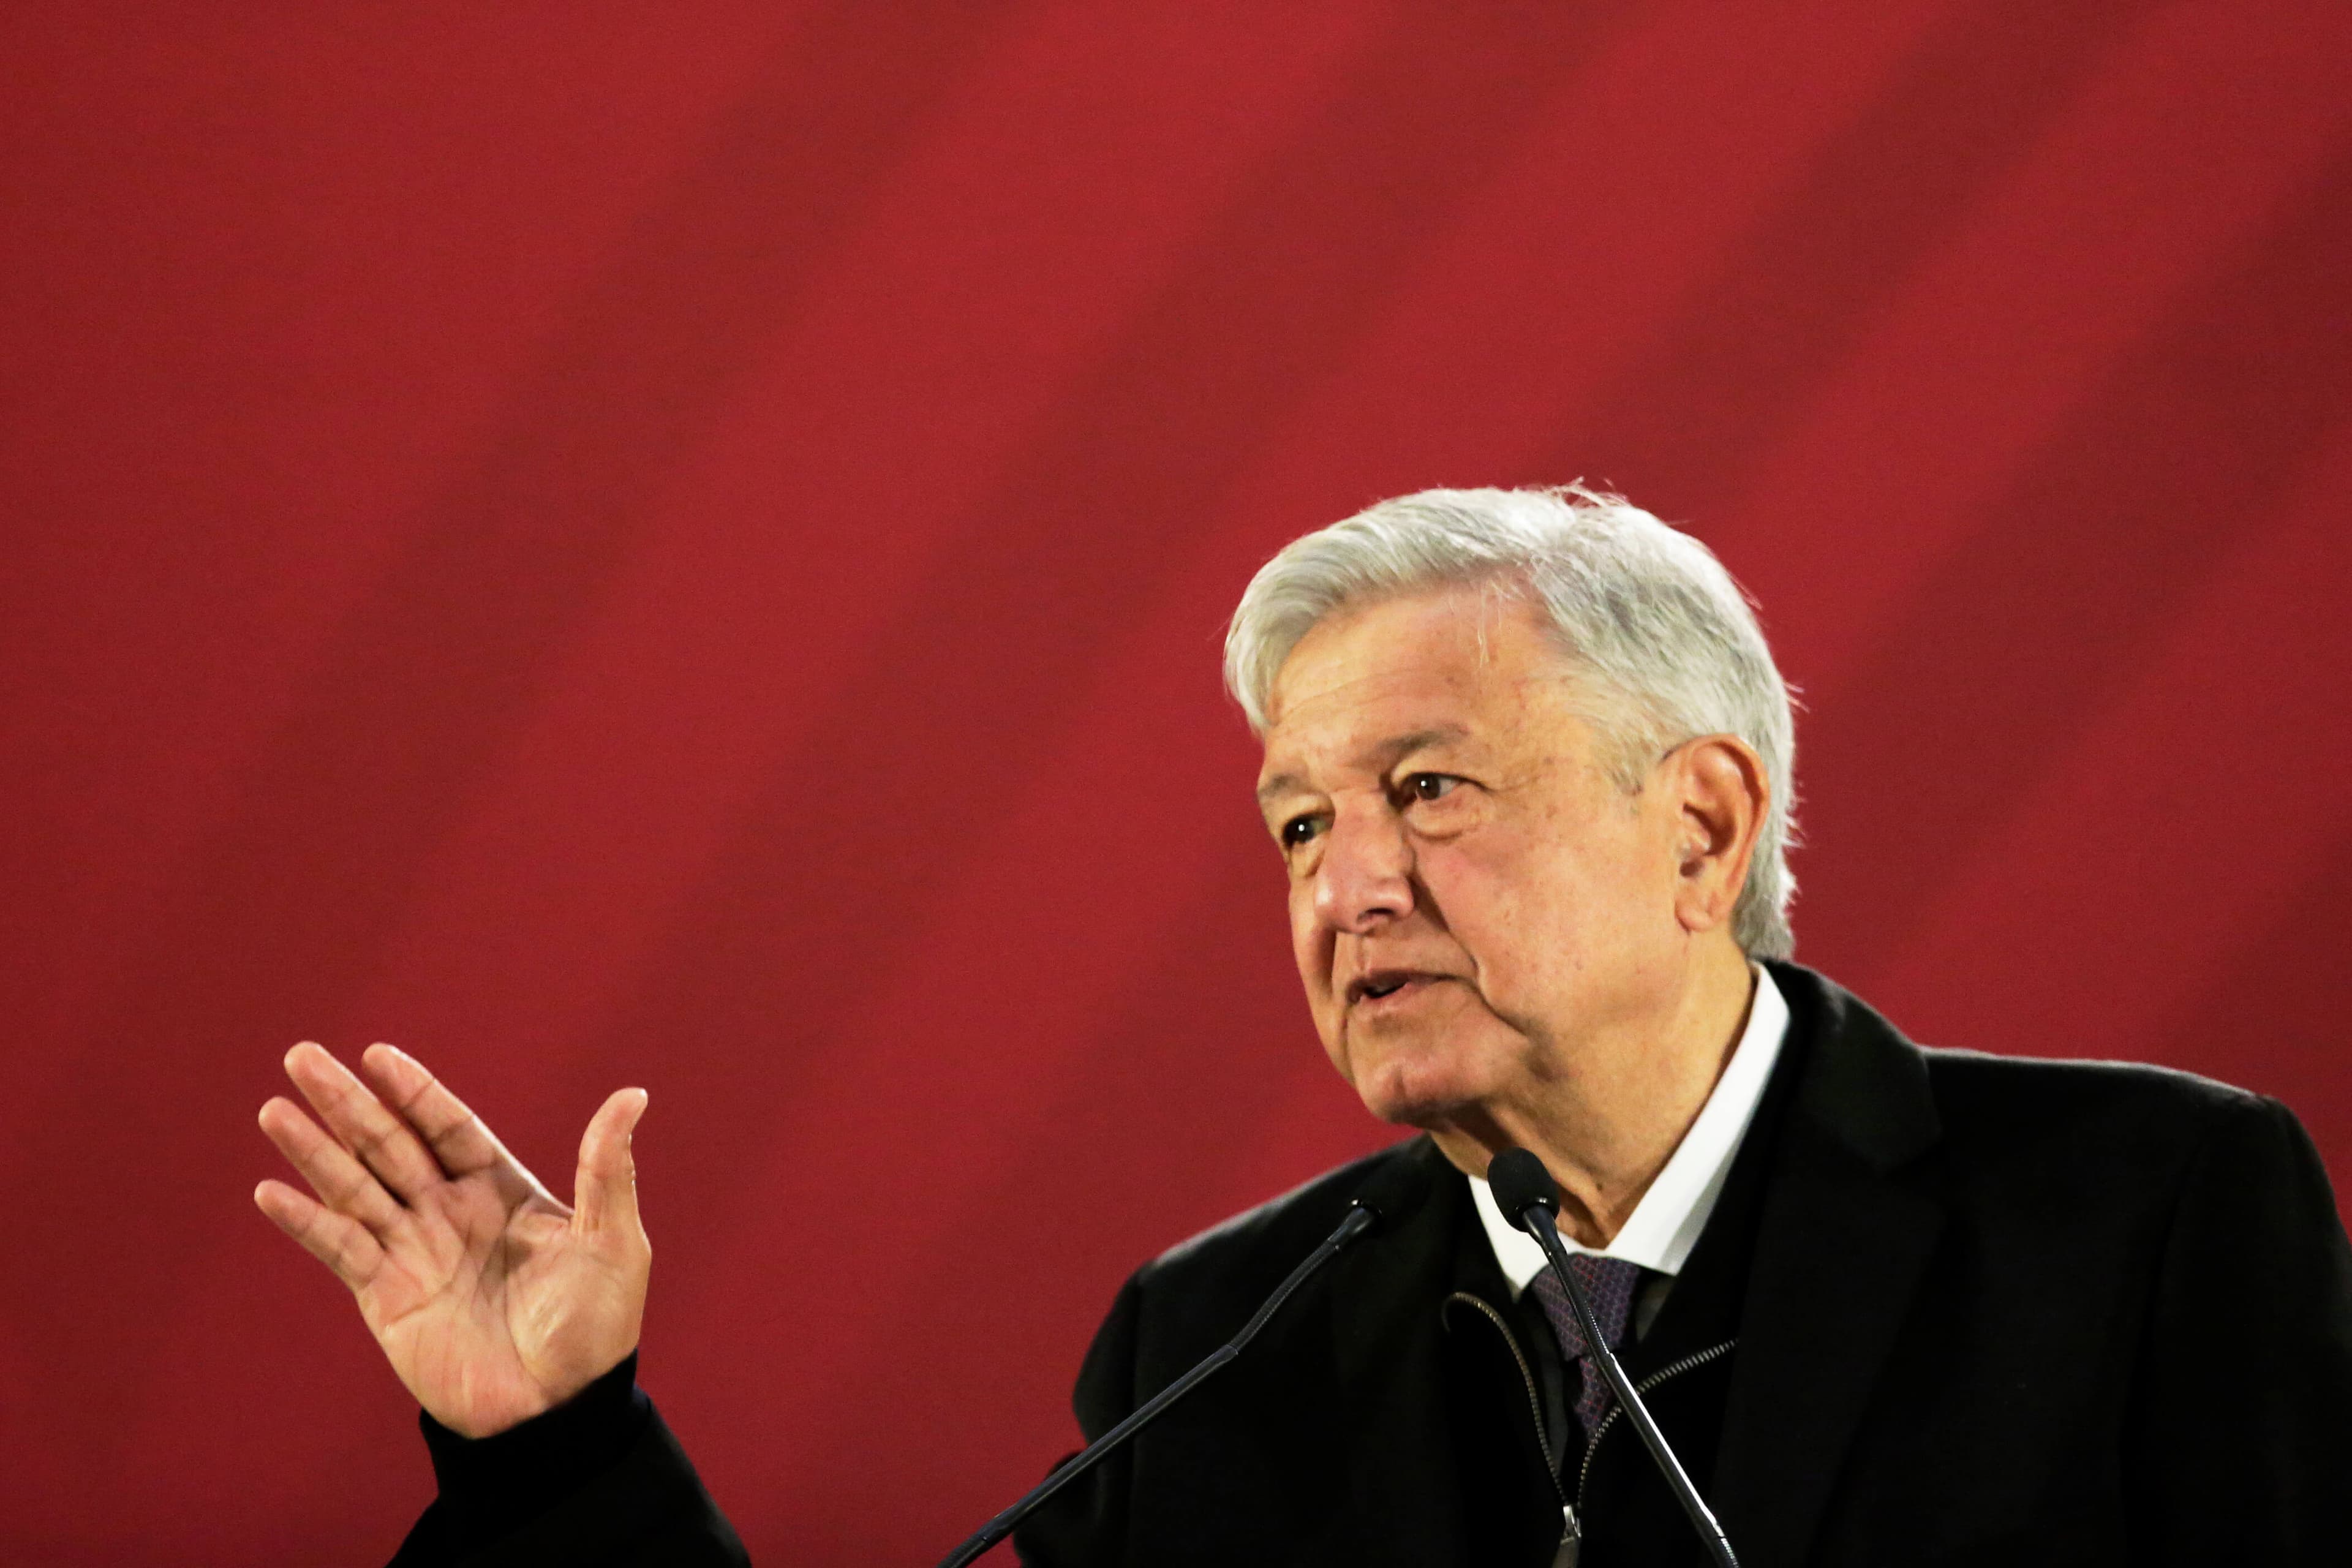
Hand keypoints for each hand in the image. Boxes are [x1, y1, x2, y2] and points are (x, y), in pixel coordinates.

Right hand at [255, 1042, 651, 1437]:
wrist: (556, 1411)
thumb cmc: (594, 1327)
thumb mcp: (611, 1242)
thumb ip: (608, 1169)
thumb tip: (634, 1094)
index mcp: (502, 1191)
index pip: (449, 1127)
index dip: (414, 1091)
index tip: (377, 1055)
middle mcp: (451, 1213)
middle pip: (390, 1144)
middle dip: (347, 1103)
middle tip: (302, 1057)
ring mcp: (415, 1252)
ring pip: (355, 1187)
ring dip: (314, 1150)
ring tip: (273, 1109)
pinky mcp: (387, 1296)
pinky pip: (341, 1249)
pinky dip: (306, 1222)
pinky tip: (271, 1191)